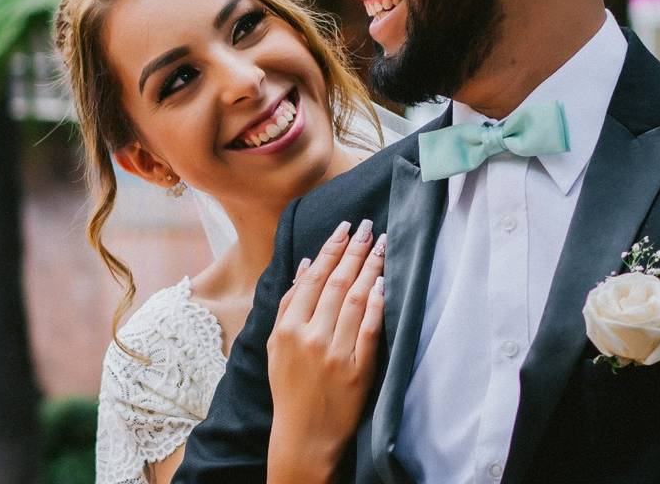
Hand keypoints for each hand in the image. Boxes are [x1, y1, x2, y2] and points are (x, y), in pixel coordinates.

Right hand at [266, 219, 385, 483]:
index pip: (313, 278)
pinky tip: (385, 282)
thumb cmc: (288, 386)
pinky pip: (370, 329)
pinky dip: (378, 304)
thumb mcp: (275, 344)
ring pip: (356, 300)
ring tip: (381, 244)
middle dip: (354, 249)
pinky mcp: (358, 370)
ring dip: (370, 268)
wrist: (303, 434)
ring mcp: (335, 353)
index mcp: (287, 327)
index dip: (331, 249)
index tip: (344, 227)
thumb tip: (305, 265)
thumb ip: (287, 304)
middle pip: (337, 283)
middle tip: (368, 225)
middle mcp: (310, 336)